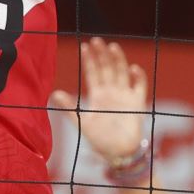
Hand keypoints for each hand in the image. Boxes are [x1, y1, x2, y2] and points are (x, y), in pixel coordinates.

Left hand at [49, 38, 148, 166]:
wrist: (118, 153)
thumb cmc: (100, 140)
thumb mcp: (82, 123)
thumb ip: (69, 108)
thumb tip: (54, 93)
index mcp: (98, 95)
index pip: (92, 72)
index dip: (89, 60)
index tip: (84, 46)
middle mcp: (111, 91)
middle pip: (106, 68)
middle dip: (101, 55)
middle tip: (96, 40)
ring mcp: (125, 95)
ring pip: (121, 72)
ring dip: (118, 60)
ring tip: (112, 47)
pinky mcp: (137, 102)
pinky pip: (139, 86)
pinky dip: (138, 77)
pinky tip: (133, 68)